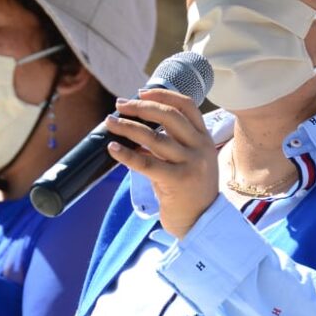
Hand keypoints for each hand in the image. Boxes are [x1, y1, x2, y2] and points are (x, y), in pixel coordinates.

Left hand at [106, 89, 218, 238]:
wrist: (202, 222)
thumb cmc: (190, 191)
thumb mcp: (190, 161)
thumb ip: (172, 143)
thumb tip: (137, 127)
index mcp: (204, 139)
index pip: (187, 106)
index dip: (163, 95)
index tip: (140, 92)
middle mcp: (200, 148)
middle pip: (169, 116)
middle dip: (141, 107)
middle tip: (120, 105)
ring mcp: (190, 164)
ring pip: (154, 138)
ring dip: (128, 127)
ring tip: (110, 122)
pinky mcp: (177, 182)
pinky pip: (146, 163)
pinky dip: (126, 154)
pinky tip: (112, 148)